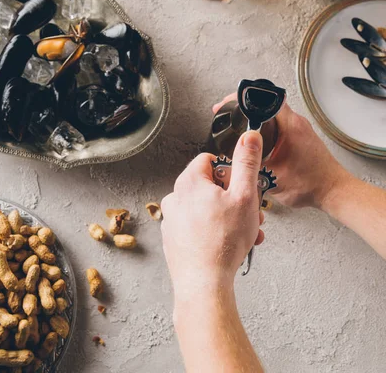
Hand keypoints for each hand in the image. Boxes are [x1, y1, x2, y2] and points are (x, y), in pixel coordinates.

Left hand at [161, 130, 264, 299]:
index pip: (211, 161)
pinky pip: (197, 226)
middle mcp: (175, 197)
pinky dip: (214, 231)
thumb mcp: (245, 195)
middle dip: (234, 198)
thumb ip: (247, 162)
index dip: (231, 173)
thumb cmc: (223, 242)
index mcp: (189, 182)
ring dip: (228, 217)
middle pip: (210, 186)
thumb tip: (250, 137)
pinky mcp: (174, 239)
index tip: (241, 188)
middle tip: (249, 213)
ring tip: (245, 233)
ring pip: (206, 208)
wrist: (204, 284)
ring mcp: (172, 220)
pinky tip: (228, 245)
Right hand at [213, 95, 348, 208]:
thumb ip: (251, 167)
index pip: (264, 97)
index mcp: (290, 125)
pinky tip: (258, 143)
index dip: (243, 97)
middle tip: (229, 114)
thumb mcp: (272, 178)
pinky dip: (266, 130)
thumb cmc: (312, 184)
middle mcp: (297, 122)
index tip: (229, 103)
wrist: (333, 192)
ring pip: (273, 115)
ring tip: (241, 129)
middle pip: (266, 104)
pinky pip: (280, 126)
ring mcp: (300, 129)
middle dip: (245, 108)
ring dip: (256, 119)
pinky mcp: (301, 137)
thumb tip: (233, 164)